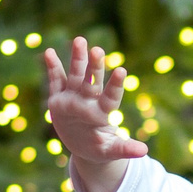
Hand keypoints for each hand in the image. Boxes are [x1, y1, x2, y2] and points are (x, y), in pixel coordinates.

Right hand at [41, 37, 145, 191]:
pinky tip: (49, 52)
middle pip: (93, 81)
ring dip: (77, 59)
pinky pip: (55, 81)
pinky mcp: (58, 98)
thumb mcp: (110, 151)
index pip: (110, 97)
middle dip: (95, 66)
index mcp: (102, 113)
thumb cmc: (100, 148)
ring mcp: (73, 97)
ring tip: (80, 40)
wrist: (83, 146)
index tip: (122, 71)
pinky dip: (52, 67)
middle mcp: (89, 101)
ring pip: (76, 76)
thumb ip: (124, 149)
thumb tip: (143, 151)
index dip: (115, 85)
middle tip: (98, 50)